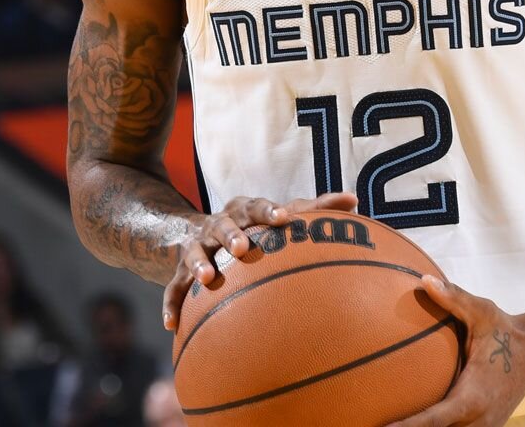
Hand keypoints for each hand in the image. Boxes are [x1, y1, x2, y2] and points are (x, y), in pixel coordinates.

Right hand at [162, 191, 356, 329]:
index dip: (268, 210)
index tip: (284, 217)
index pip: (255, 206)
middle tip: (242, 247)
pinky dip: (171, 304)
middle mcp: (216, 226)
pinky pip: (173, 289)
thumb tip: (353, 199)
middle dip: (231, 234)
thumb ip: (314, 209)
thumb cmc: (252, 227)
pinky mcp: (181, 272)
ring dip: (200, 263)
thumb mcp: (277, 216)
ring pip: (194, 253)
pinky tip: (172, 325)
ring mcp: (197, 248)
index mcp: (242, 211)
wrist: (199, 233)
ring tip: (208, 278)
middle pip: (222, 225)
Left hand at [389, 275, 524, 426]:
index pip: (436, 420)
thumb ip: (454, 298)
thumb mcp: (482, 311)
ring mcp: (485, 426)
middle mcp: (480, 418)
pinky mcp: (485, 425)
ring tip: (389, 426)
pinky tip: (411, 423)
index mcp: (474, 396)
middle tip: (376, 425)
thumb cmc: (505, 330)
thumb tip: (424, 279)